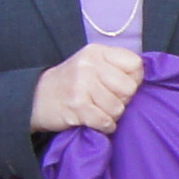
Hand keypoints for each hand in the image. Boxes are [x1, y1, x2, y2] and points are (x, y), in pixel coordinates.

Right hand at [29, 42, 146, 136]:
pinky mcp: (77, 106)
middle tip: (107, 101)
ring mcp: (82, 85)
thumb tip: (142, 79)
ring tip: (97, 110)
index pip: (135, 65)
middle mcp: (89, 65)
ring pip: (118, 108)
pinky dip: (104, 126)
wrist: (35, 97)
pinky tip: (95, 121)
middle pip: (129, 88)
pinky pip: (106, 121)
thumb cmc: (71, 82)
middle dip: (123, 100)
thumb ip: (115, 66)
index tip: (121, 86)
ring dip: (111, 115)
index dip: (134, 80)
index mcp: (97, 52)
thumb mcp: (91, 63)